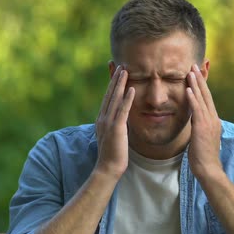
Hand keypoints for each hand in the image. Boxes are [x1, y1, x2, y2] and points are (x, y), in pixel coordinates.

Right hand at [94, 65, 134, 179]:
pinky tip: (132, 88)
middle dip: (115, 79)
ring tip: (125, 70)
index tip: (116, 73)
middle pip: (109, 94)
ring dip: (120, 84)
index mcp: (101, 119)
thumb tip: (122, 119)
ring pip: (114, 98)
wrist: (107, 169)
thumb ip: (116, 125)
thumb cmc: (112, 155)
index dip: (111, 84)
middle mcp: (102, 118)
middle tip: (120, 65)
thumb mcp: (113, 136)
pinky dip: (127, 98)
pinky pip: (122, 110)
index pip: (107, 98)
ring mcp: (108, 122)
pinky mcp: (116, 128)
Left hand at [186, 64, 222, 179]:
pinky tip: (187, 89)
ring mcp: (209, 123)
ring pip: (202, 99)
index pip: (207, 99)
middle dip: (200, 79)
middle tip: (194, 65)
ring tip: (190, 71)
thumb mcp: (202, 139)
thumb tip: (196, 123)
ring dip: (196, 84)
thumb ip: (200, 128)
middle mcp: (213, 119)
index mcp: (213, 121)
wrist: (208, 169)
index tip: (197, 74)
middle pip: (206, 95)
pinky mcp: (202, 128)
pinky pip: (197, 110)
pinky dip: (192, 98)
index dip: (202, 86)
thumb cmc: (202, 157)